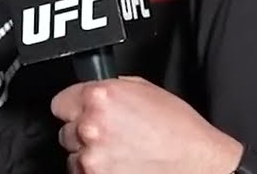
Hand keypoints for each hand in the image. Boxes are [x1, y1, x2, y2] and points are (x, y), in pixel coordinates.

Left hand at [50, 76, 243, 173]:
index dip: (73, 108)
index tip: (80, 113)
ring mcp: (92, 158)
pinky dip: (98, 173)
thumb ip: (112, 89)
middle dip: (84, 132)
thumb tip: (95, 94)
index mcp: (100, 97)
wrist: (196, 162)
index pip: (60, 103)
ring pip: (73, 157)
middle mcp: (91, 126)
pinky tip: (120, 166)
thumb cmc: (178, 129)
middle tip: (110, 135)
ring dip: (90, 155)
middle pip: (66, 131)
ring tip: (119, 153)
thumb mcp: (144, 90)